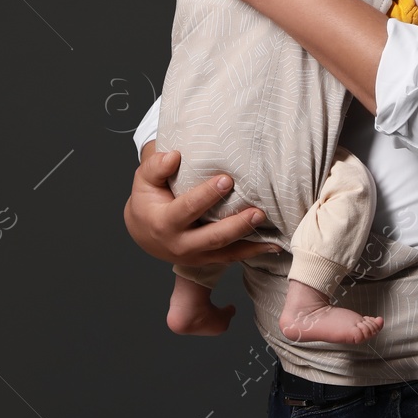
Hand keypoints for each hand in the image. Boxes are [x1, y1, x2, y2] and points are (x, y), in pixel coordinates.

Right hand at [124, 142, 279, 265]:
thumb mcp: (144, 180)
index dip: (207, 195)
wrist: (144, 232)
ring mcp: (195, 255)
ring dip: (250, 241)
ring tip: (267, 225)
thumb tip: (173, 157)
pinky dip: (253, 251)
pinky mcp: (207, 260)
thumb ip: (155, 167)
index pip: (188, 208)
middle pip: (212, 237)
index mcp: (164, 223)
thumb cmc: (148, 200)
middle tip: (257, 210)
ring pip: (225, 251)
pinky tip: (273, 244)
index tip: (227, 179)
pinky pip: (232, 257)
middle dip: (236, 225)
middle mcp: (180, 244)